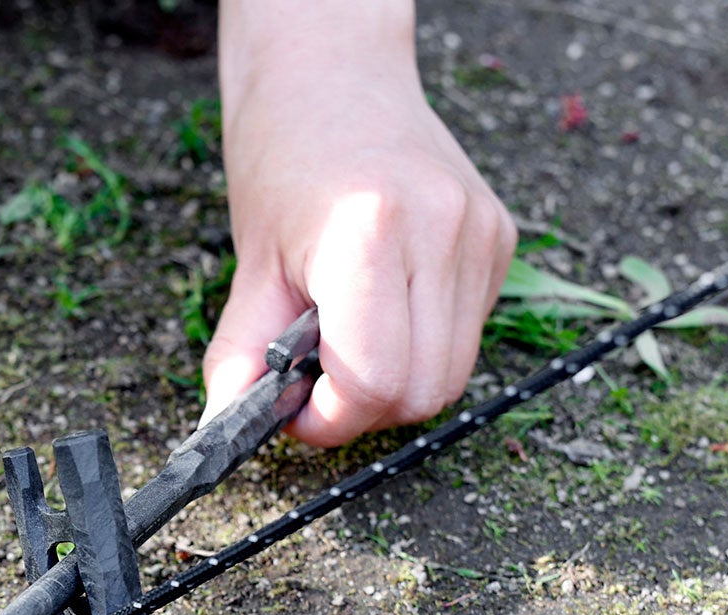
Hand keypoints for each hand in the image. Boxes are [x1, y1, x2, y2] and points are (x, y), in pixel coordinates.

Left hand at [203, 0, 515, 446]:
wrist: (333, 75)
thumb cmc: (285, 157)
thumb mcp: (250, 263)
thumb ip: (241, 354)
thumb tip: (228, 426)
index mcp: (369, 234)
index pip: (373, 380)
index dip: (332, 419)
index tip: (299, 414)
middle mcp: (440, 231)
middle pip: (422, 392)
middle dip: (365, 410)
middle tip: (317, 385)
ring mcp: (479, 233)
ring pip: (452, 374)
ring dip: (396, 384)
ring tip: (347, 345)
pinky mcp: (499, 237)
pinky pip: (467, 334)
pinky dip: (422, 344)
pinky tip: (384, 306)